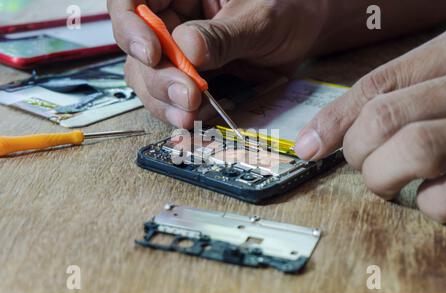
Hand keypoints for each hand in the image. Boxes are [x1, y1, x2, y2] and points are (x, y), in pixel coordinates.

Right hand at [108, 0, 326, 127]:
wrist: (306, 31)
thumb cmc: (285, 8)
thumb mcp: (258, 17)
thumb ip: (223, 35)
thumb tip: (186, 49)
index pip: (131, 2)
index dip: (130, 27)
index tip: (151, 52)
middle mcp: (172, 22)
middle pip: (138, 51)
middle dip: (158, 78)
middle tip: (187, 95)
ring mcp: (180, 55)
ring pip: (151, 81)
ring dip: (166, 103)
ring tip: (191, 115)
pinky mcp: (193, 81)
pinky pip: (175, 101)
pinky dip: (184, 114)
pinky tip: (201, 119)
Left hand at [295, 29, 445, 222]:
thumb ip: (393, 98)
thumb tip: (313, 141)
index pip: (374, 86)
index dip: (333, 122)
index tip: (308, 148)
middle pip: (384, 119)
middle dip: (361, 153)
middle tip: (372, 164)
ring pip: (415, 150)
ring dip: (387, 176)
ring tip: (397, 180)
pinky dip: (431, 205)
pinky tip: (438, 194)